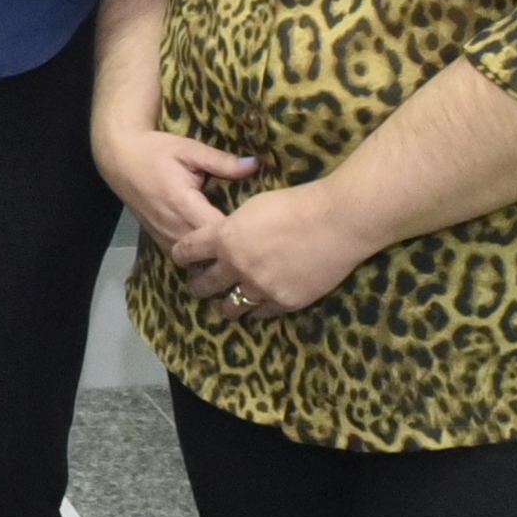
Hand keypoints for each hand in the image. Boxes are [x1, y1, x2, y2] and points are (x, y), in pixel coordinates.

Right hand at [94, 127, 256, 250]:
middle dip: (234, 250)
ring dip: (218, 257)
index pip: (219, 232)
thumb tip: (256, 165)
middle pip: (211, 252)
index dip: (242, 234)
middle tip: (259, 244)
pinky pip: (186, 257)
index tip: (262, 229)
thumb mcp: (190, 150)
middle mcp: (174, 227)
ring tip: (242, 251)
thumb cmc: (155, 151)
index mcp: (184, 204)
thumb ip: (223, 162)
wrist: (119, 159)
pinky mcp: (160, 241)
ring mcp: (165, 237)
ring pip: (198, 260)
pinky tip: (218, 251)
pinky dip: (202, 256)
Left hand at [169, 184, 372, 320]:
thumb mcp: (252, 207)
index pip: (187, 251)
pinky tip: (259, 305)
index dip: (182, 255)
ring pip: (232, 307)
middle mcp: (237, 266)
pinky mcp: (285, 302)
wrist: (335, 221)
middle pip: (205, 285)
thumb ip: (234, 227)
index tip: (181, 258)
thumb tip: (227, 236)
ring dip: (227, 305)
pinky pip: (263, 312)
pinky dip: (258, 308)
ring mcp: (261, 287)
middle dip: (199, 286)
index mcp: (224, 238)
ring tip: (227, 305)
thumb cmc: (295, 204)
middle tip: (199, 286)